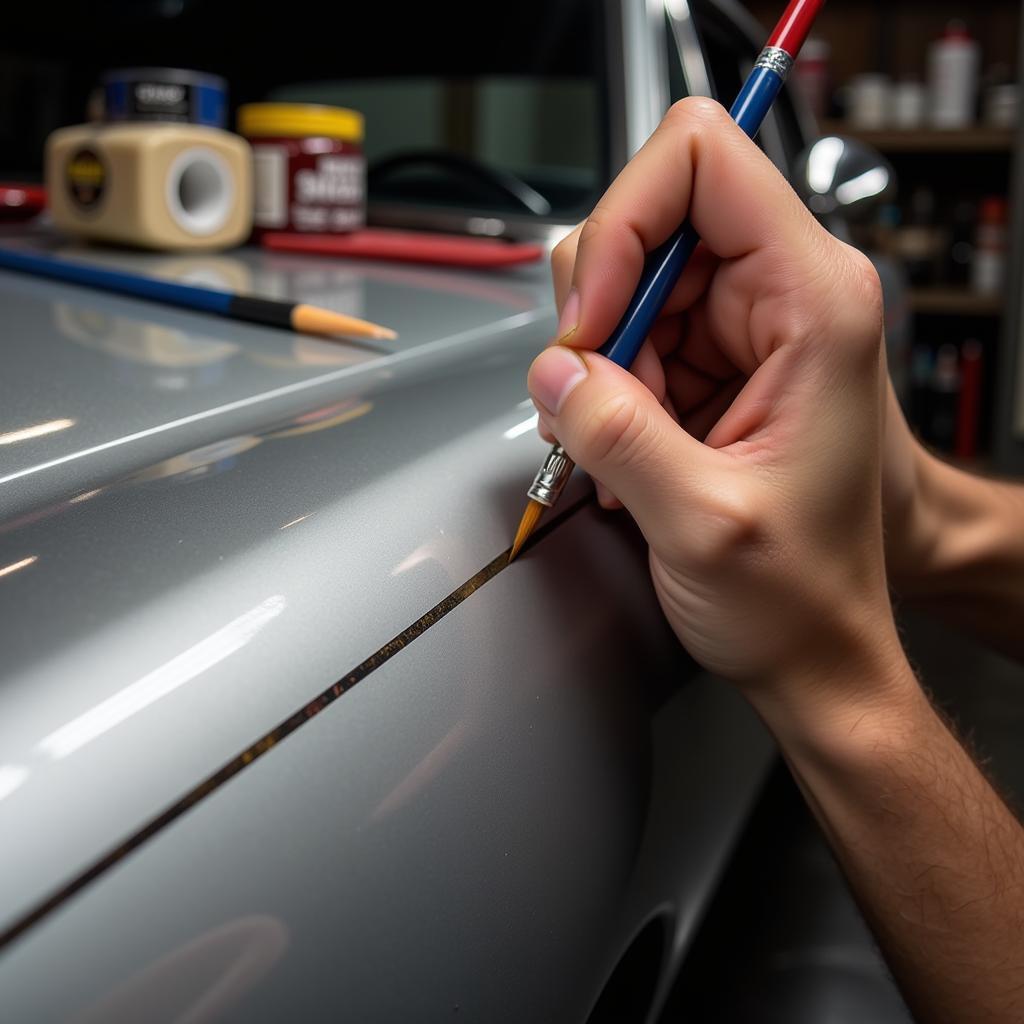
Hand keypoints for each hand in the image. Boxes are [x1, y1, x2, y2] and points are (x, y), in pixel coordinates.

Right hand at [528, 99, 909, 715]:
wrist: (814, 645)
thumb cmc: (801, 596)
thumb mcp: (703, 524)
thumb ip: (616, 433)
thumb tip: (552, 370)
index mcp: (814, 302)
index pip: (700, 160)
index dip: (625, 225)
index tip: (594, 326)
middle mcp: (784, 294)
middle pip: (647, 217)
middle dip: (599, 312)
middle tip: (601, 400)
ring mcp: (743, 326)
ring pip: (624, 280)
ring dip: (598, 361)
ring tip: (625, 441)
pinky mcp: (711, 360)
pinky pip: (627, 335)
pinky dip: (605, 389)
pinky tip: (630, 448)